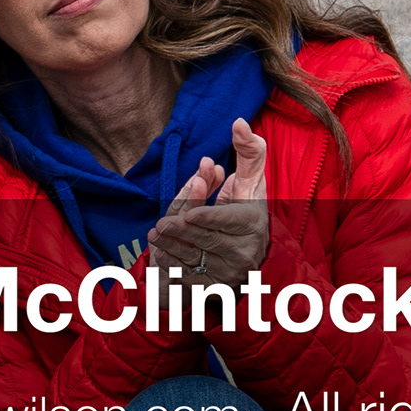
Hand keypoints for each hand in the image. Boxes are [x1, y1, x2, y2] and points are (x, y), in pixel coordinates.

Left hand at [146, 121, 271, 296]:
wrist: (248, 258)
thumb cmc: (245, 212)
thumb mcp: (251, 184)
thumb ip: (249, 154)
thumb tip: (239, 123)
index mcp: (254, 223)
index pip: (228, 219)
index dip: (207, 217)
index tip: (188, 216)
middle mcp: (245, 250)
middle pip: (204, 237)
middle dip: (180, 230)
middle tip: (160, 225)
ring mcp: (228, 272)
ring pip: (192, 256)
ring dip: (169, 246)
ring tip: (157, 234)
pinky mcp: (212, 288)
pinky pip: (184, 276)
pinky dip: (169, 265)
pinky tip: (160, 254)